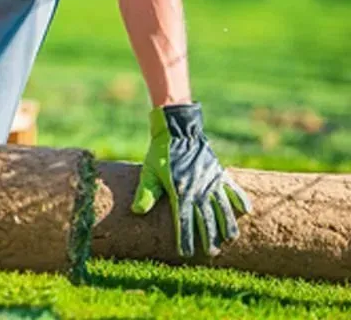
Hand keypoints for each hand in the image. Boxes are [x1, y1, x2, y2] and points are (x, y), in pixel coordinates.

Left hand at [132, 102, 251, 257]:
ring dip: (227, 224)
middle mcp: (198, 189)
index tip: (185, 253)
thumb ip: (146, 192)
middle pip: (205, 218)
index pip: (183, 220)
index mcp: (180, 191)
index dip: (184, 237)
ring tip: (231, 239)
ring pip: (222, 207)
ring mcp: (211, 181)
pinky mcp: (219, 172)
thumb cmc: (160, 153)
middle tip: (211, 253)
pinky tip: (247, 211)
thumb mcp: (149, 172)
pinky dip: (240, 199)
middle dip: (208, 237)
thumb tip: (137, 211)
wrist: (178, 131)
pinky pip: (232, 188)